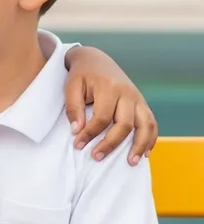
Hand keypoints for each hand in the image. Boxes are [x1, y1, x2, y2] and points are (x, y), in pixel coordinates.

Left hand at [64, 46, 157, 164]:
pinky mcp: (142, 103)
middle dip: (111, 143)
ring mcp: (138, 98)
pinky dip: (151, 138)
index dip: (90, 133)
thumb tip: (76, 131)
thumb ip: (73, 108)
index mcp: (109, 87)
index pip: (102, 117)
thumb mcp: (71, 87)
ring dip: (139, 145)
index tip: (78, 145)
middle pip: (124, 124)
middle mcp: (128, 93)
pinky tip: (145, 153)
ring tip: (131, 163)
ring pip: (145, 125)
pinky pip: (152, 123)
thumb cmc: (81, 75)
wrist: (96, 60)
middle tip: (96, 157)